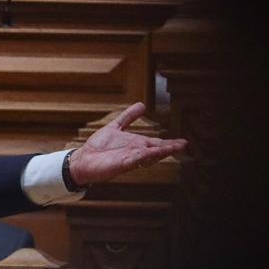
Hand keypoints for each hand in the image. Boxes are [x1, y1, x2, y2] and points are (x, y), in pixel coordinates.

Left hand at [69, 103, 186, 186]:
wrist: (83, 159)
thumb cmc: (98, 147)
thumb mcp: (115, 127)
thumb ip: (128, 117)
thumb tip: (142, 105)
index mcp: (136, 144)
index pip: (156, 143)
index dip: (170, 143)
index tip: (184, 142)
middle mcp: (135, 152)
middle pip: (156, 150)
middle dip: (170, 148)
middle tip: (185, 145)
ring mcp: (129, 159)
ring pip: (149, 155)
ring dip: (161, 152)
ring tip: (175, 148)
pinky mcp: (121, 164)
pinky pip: (135, 159)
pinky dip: (144, 155)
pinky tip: (153, 151)